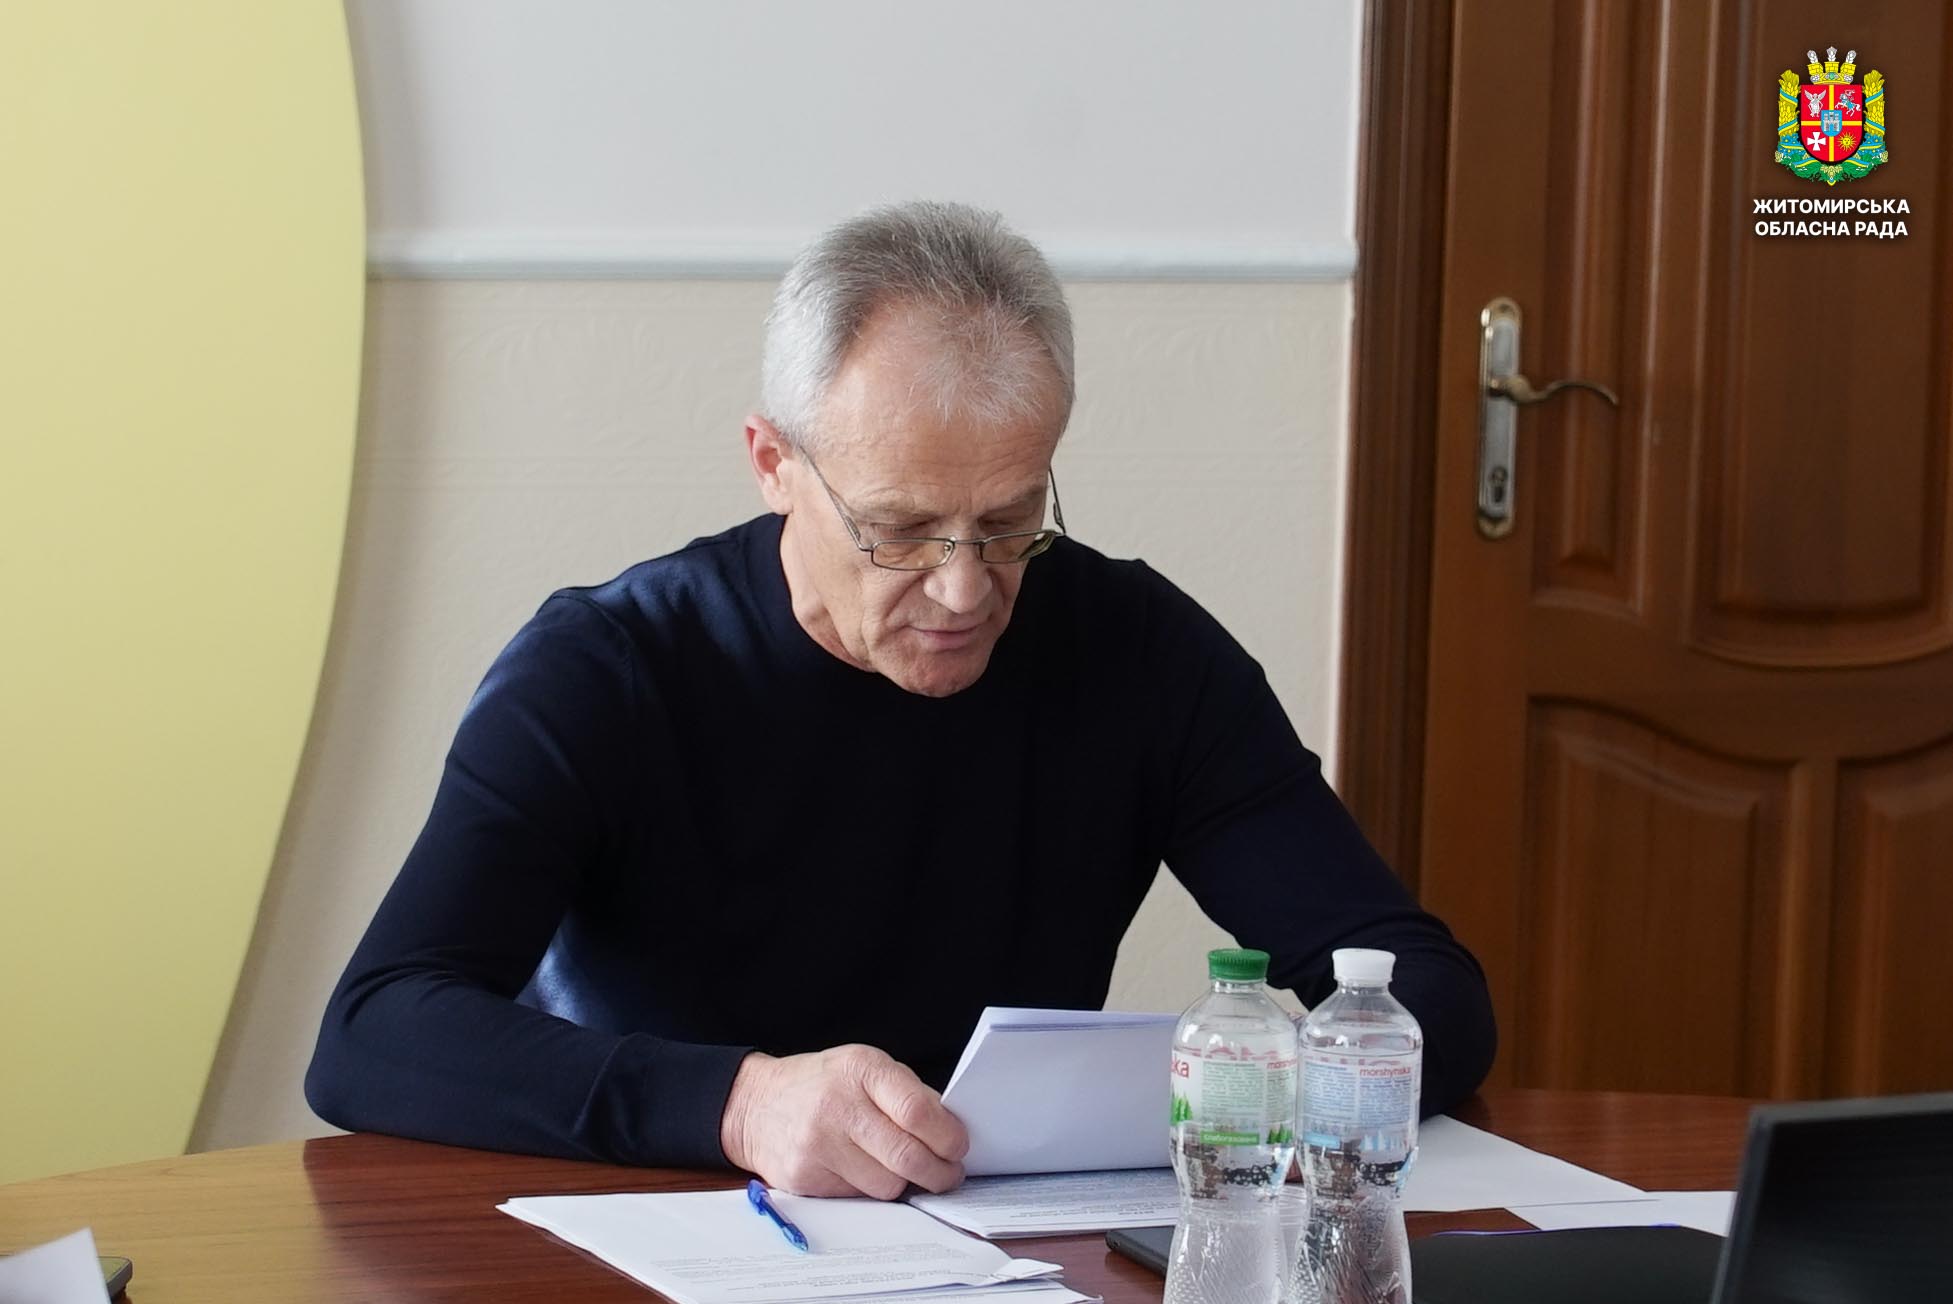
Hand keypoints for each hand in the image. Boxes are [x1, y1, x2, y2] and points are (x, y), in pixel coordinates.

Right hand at [719, 1045, 968, 1199]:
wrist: (756, 1105)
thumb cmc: (823, 1085)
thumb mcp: (864, 1068)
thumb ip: (909, 1095)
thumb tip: (953, 1132)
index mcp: (861, 1069)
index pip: (917, 1111)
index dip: (948, 1136)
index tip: (958, 1146)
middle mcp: (837, 1106)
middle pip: (907, 1156)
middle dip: (939, 1173)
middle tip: (948, 1173)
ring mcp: (818, 1145)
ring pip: (887, 1186)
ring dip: (905, 1184)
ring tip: (905, 1170)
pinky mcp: (805, 1178)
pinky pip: (858, 1198)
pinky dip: (871, 1189)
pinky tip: (866, 1171)